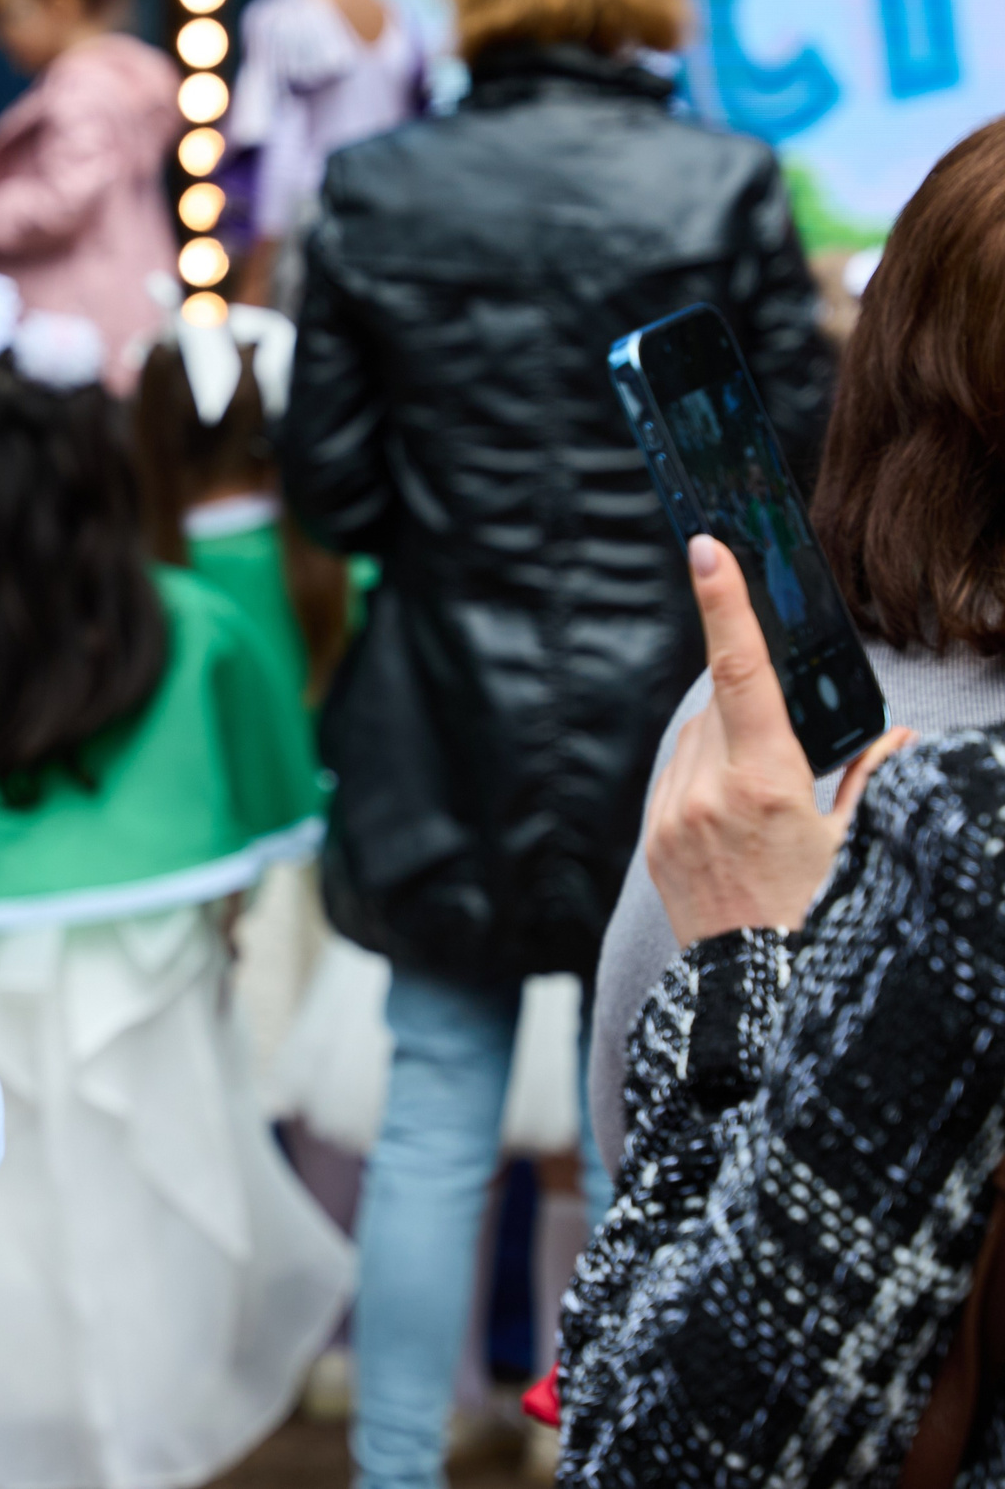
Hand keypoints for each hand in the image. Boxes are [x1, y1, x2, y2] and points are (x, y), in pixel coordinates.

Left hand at [643, 536, 911, 946]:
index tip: (705, 551)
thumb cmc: (821, 920)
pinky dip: (704, 777)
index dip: (724, 605)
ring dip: (727, 746)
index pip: (742, 673)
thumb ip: (871, 782)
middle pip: (721, 708)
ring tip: (765, 806)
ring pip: (693, 741)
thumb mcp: (858, 848)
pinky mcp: (653, 839)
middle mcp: (707, 792)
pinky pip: (675, 779)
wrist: (755, 994)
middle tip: (789, 757)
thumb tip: (892, 739)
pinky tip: (735, 820)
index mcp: (766, 784)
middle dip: (753, 713)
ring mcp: (672, 816)